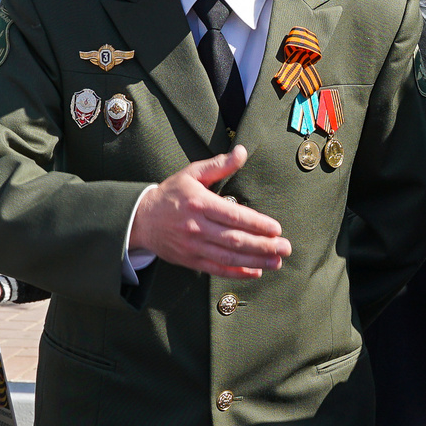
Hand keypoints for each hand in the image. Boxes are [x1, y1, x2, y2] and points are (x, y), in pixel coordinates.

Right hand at [130, 147, 290, 278]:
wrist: (141, 219)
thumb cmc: (171, 194)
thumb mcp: (192, 174)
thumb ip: (219, 165)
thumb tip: (242, 152)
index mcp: (199, 203)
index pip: (233, 216)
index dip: (256, 224)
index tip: (276, 228)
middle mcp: (196, 227)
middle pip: (234, 239)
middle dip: (263, 245)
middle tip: (285, 247)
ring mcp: (193, 246)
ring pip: (228, 257)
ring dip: (255, 261)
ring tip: (276, 262)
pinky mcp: (190, 260)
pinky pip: (216, 269)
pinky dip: (237, 273)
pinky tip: (255, 272)